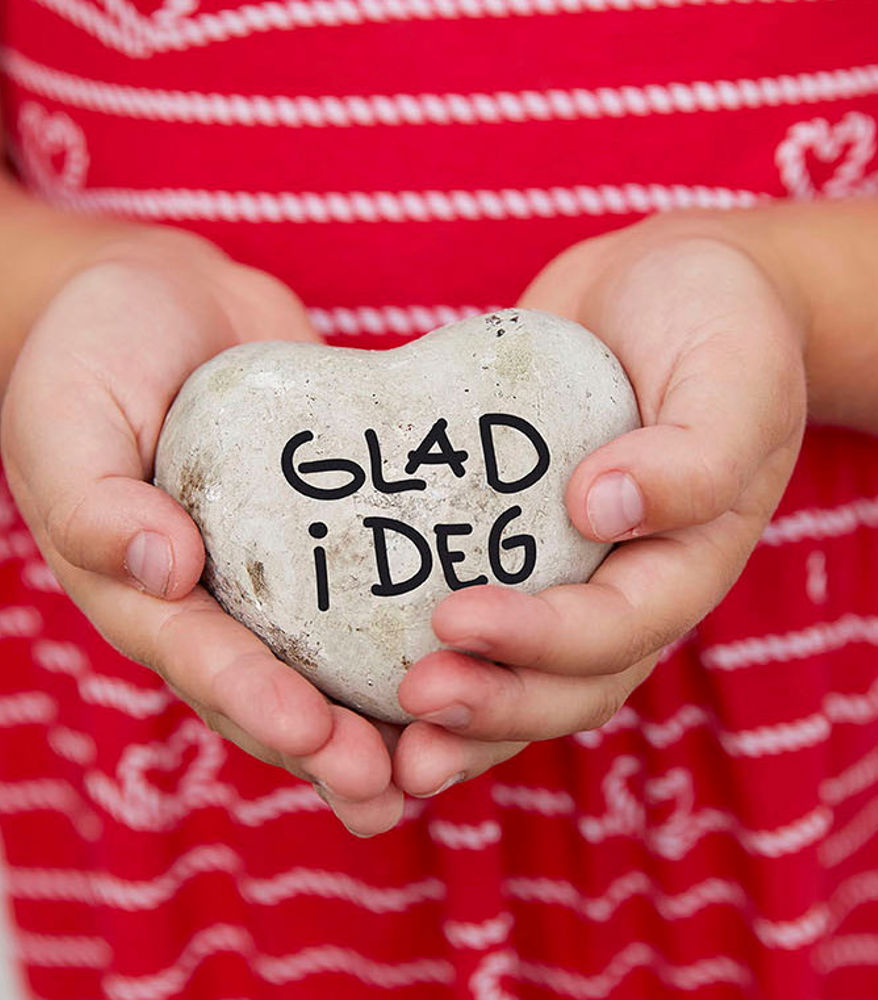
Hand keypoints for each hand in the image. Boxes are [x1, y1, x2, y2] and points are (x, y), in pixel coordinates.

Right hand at [1, 229, 404, 835]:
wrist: (172, 301)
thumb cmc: (99, 353)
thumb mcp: (69, 416)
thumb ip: (91, 497)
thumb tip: (160, 567)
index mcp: (145, 588)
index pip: (200, 659)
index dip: (253, 701)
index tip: (312, 731)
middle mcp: (219, 598)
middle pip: (273, 690)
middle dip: (329, 744)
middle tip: (390, 782)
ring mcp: (282, 572)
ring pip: (333, 661)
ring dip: (382, 716)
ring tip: (439, 763)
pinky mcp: (338, 532)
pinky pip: (376, 589)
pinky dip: (417, 629)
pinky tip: (477, 657)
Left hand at [392, 220, 806, 796]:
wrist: (662, 290)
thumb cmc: (718, 323)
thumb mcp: (733, 375)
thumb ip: (696, 450)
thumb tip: (601, 508)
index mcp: (684, 562)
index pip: (616, 631)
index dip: (539, 642)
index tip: (456, 618)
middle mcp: (625, 584)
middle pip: (565, 684)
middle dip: (492, 704)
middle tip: (411, 698)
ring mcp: (567, 569)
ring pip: (520, 674)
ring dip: (461, 715)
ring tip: (385, 735)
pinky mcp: (510, 539)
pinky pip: (476, 609)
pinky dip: (431, 653)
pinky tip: (366, 672)